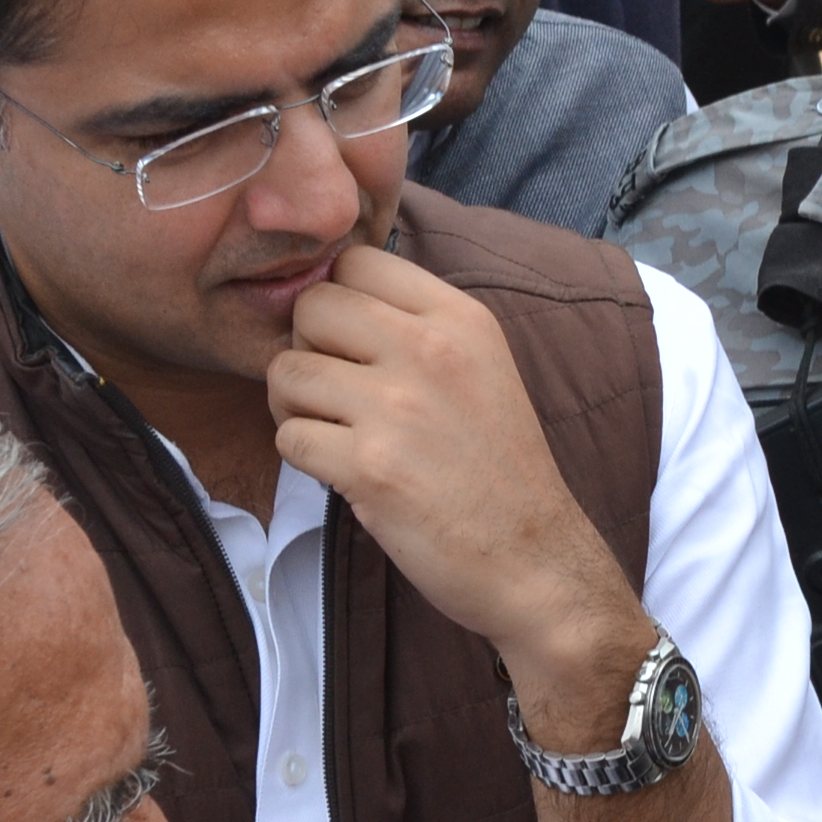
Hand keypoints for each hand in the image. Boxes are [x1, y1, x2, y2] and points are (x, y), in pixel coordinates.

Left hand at [268, 243, 649, 737]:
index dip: (337, 299)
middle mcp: (429, 351)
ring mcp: (397, 409)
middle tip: (333, 391)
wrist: (535, 561)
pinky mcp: (370, 468)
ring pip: (285, 371)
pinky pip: (288, 437)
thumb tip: (331, 297)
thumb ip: (419, 327)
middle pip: (311, 306)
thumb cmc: (500, 470)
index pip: (357, 260)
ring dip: (294, 406)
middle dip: (306, 347)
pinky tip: (344, 472)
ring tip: (335, 433)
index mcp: (460, 318)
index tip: (351, 342)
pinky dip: (304, 458)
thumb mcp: (482, 367)